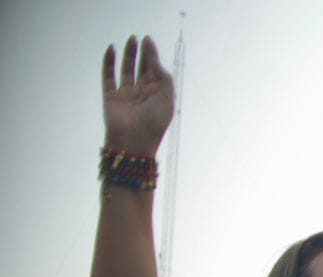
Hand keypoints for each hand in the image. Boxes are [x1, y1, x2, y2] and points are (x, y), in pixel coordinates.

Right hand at [101, 36, 173, 153]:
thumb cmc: (153, 124)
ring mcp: (126, 95)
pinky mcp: (111, 96)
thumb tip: (156, 62)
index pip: (155, 72)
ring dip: (129, 55)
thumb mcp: (166, 101)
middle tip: (142, 39)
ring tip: (131, 40)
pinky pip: (108, 76)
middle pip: (142, 69)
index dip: (153, 56)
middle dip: (143, 54)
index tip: (149, 41)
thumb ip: (164, 80)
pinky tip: (111, 49)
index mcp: (157, 96)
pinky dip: (108, 62)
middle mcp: (142, 94)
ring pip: (127, 70)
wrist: (133, 142)